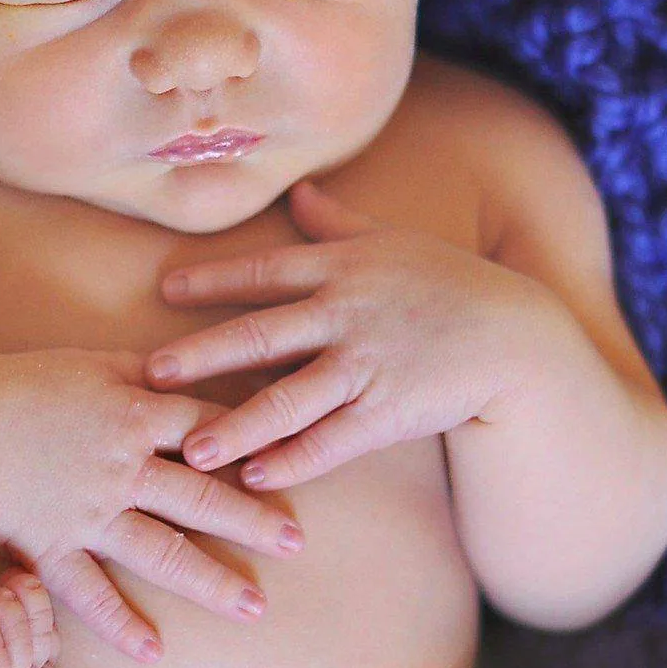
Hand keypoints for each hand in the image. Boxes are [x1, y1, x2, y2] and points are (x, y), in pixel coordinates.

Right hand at [0, 345, 306, 663]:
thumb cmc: (21, 386)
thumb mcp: (91, 364)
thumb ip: (143, 373)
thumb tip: (188, 370)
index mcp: (135, 415)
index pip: (209, 431)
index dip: (254, 446)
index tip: (292, 466)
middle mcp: (123, 467)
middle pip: (203, 496)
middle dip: (254, 522)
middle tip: (297, 544)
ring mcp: (90, 511)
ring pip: (162, 550)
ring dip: (211, 581)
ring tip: (254, 608)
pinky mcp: (52, 545)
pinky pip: (90, 592)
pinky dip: (120, 624)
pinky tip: (153, 651)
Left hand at [144, 176, 564, 490]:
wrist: (515, 337)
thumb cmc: (451, 284)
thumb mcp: (393, 241)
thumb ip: (338, 223)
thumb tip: (301, 191)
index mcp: (342, 268)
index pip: (265, 273)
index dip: (213, 280)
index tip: (165, 289)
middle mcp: (346, 314)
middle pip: (260, 336)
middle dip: (202, 355)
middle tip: (151, 375)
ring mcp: (366, 366)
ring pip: (289, 400)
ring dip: (236, 426)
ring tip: (193, 450)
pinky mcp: (389, 412)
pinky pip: (332, 441)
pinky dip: (294, 460)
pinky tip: (257, 476)